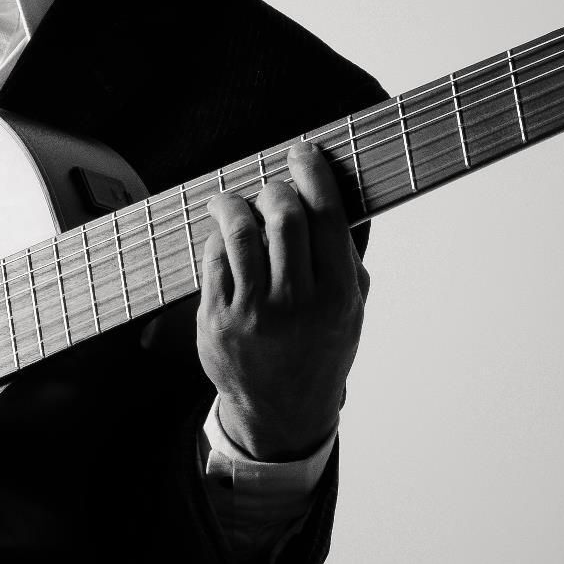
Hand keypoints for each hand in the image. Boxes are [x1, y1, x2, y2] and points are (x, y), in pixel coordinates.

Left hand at [197, 141, 368, 459]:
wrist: (282, 411)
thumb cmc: (319, 349)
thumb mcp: (350, 310)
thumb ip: (344, 258)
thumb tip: (331, 196)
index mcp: (338, 297)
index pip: (327, 216)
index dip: (313, 174)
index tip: (304, 153)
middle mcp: (296, 304)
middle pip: (283, 216)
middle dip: (276, 188)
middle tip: (273, 187)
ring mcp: (252, 312)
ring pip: (241, 232)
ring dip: (236, 204)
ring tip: (234, 202)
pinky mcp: (216, 318)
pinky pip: (214, 258)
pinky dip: (218, 236)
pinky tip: (223, 236)